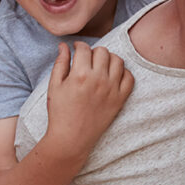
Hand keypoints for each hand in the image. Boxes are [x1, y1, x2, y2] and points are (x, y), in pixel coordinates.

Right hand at [45, 42, 133, 156]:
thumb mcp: (54, 86)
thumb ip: (60, 63)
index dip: (78, 46)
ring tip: (100, 66)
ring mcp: (111, 90)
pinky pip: (129, 77)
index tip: (76, 49)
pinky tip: (112, 77)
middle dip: (94, 52)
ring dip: (109, 60)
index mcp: (79, 75)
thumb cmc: (60, 113)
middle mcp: (98, 80)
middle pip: (103, 51)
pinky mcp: (120, 100)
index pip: (84, 48)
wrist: (71, 139)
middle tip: (88, 60)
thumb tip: (64, 46)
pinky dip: (123, 73)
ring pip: (118, 61)